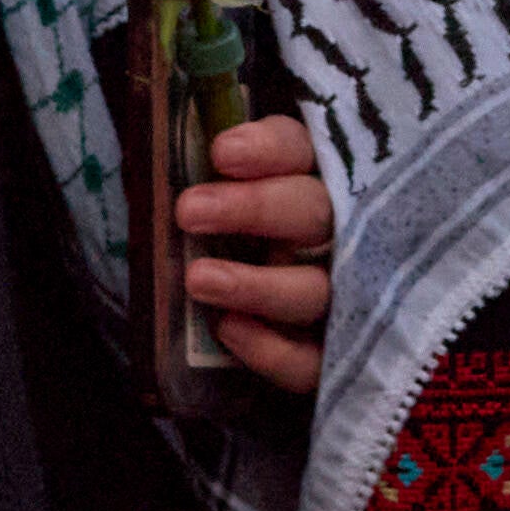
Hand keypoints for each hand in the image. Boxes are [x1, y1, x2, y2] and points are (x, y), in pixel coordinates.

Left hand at [180, 113, 331, 394]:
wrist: (291, 334)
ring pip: (315, 290)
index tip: (221, 153)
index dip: (267, 149)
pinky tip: (228, 330)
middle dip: (254, 209)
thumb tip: (162, 163)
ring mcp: (347, 298)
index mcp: (314, 178)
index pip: (300, 149)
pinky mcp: (337, 357)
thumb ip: (218, 181)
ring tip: (198, 280)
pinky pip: (312, 361)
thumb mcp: (232, 196)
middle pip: (311, 212)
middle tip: (188, 211)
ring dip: (257, 285)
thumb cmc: (241, 238)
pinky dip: (273, 350)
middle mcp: (340, 233)